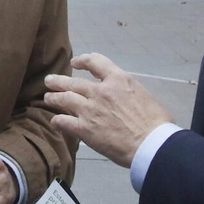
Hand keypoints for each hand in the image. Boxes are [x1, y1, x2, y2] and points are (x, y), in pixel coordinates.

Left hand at [43, 53, 173, 166]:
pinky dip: (57, 121)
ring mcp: (90, 109)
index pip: (95, 61)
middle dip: (59, 81)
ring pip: (64, 99)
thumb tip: (127, 97)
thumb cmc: (156, 123)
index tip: (75, 63)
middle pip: (73, 82)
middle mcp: (101, 91)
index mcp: (119, 79)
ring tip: (48, 98)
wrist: (150, 144)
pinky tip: (55, 122)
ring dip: (54, 98)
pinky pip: (63, 122)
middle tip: (50, 81)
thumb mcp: (144, 95)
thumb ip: (129, 92)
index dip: (82, 60)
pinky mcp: (84, 128)